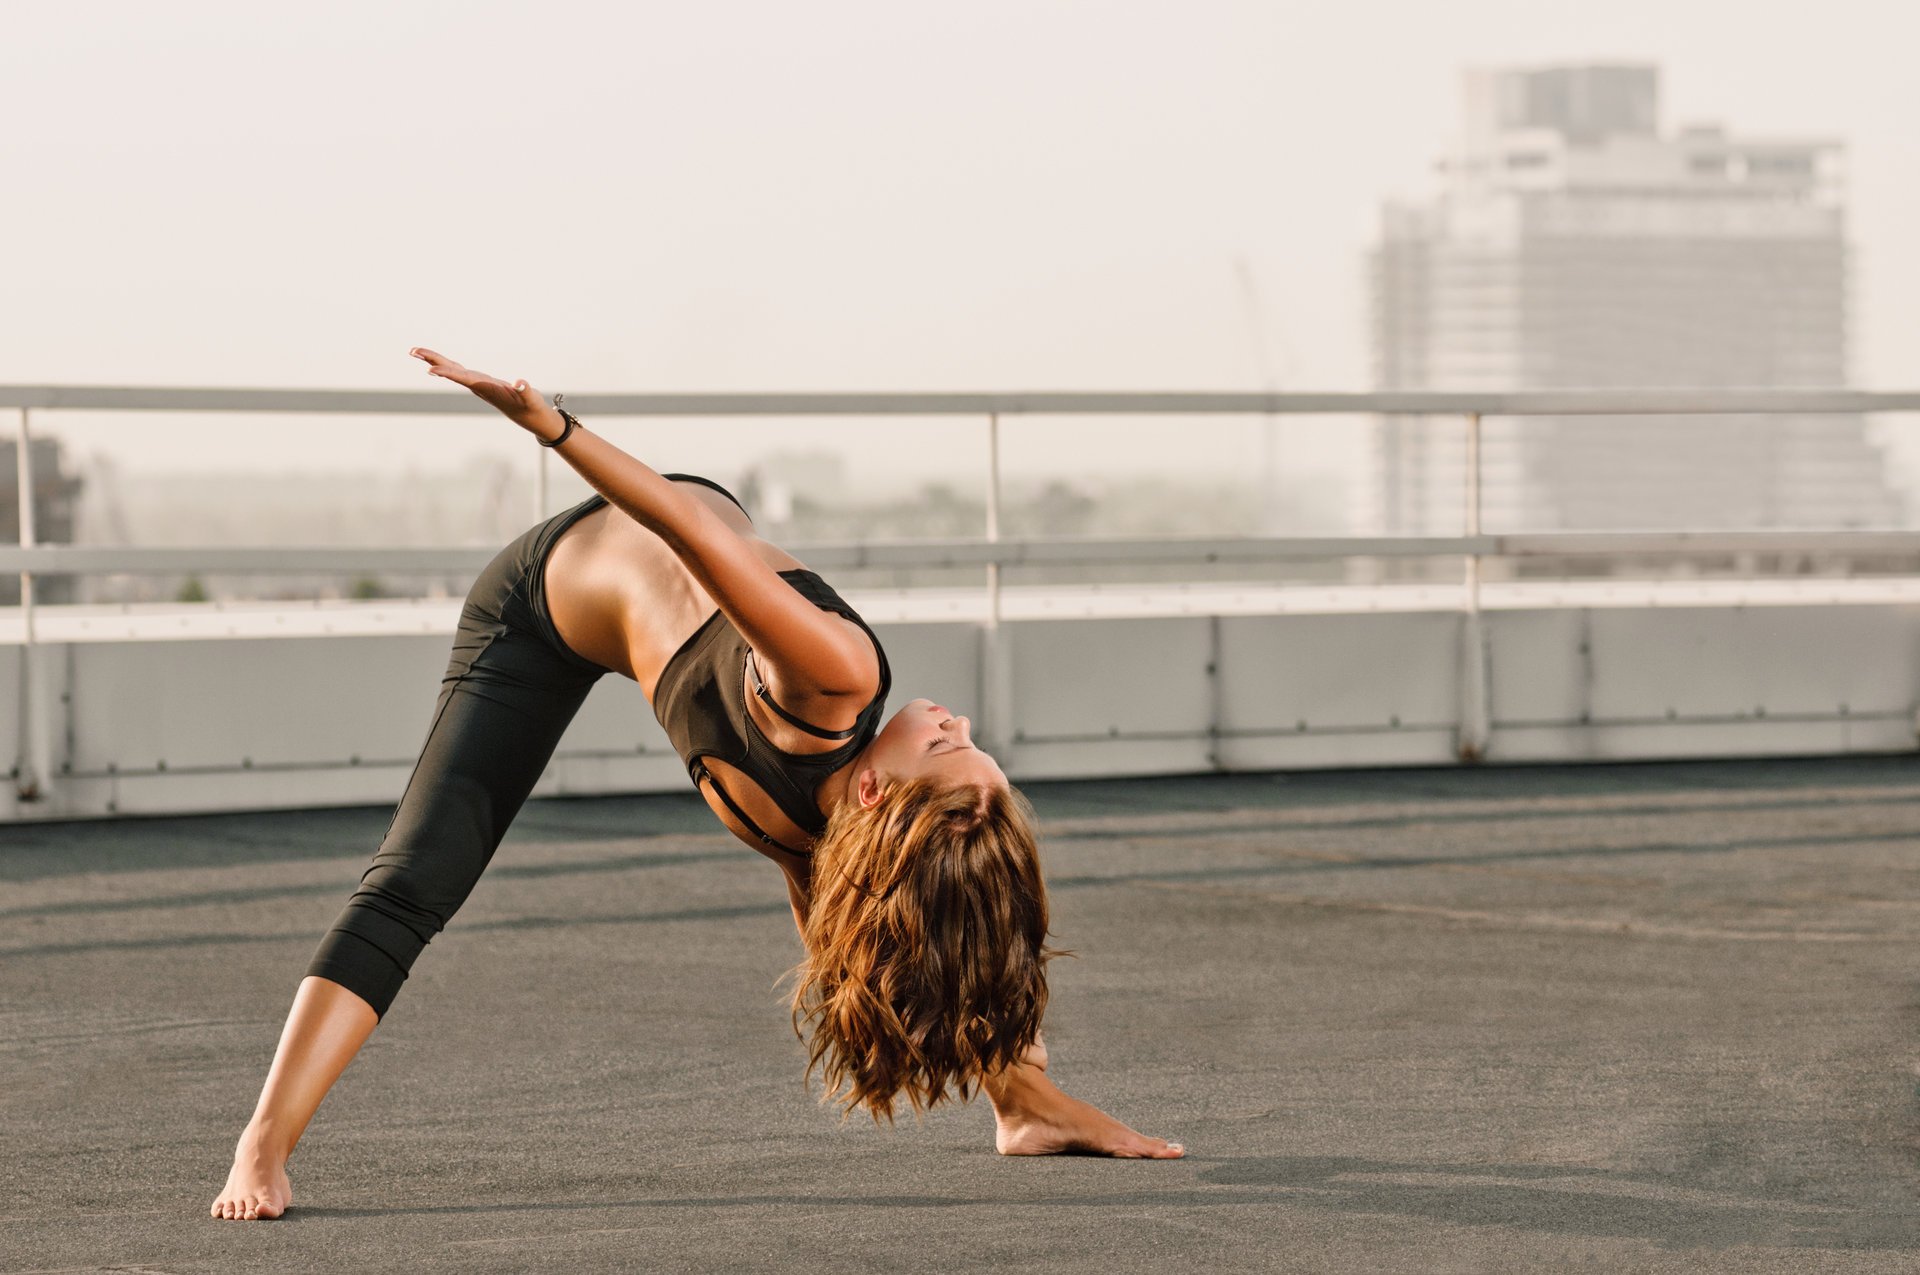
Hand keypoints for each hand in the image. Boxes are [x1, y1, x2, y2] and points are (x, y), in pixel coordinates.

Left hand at [409, 347, 563, 440]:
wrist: (527, 415)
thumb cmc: (529, 406)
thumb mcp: (530, 399)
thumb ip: (526, 391)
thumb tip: (520, 382)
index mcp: (486, 388)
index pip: (463, 379)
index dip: (447, 373)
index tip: (430, 370)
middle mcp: (477, 386)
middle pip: (450, 371)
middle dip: (432, 361)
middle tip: (412, 351)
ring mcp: (476, 384)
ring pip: (451, 370)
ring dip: (434, 361)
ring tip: (416, 351)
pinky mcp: (479, 382)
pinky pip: (457, 371)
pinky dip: (446, 364)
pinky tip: (436, 361)